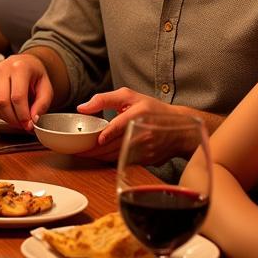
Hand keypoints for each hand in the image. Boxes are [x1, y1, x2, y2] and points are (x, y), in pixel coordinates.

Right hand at [0, 53, 53, 131]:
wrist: (25, 63)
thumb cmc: (35, 74)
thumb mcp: (46, 87)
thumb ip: (42, 104)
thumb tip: (33, 120)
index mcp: (19, 67)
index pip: (17, 96)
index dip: (23, 115)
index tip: (29, 124)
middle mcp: (2, 69)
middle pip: (3, 102)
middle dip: (14, 119)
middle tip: (24, 126)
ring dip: (7, 119)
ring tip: (19, 120)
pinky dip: (0, 115)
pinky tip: (10, 114)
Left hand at [77, 89, 198, 162]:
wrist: (180, 128)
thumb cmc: (152, 109)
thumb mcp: (129, 96)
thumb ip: (104, 99)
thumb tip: (82, 107)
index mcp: (138, 115)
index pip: (121, 126)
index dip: (108, 134)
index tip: (97, 140)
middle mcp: (142, 134)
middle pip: (115, 145)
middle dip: (94, 150)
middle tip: (77, 150)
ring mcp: (145, 149)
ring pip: (117, 156)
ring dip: (99, 157)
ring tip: (83, 154)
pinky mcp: (145, 159)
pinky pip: (123, 161)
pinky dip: (109, 160)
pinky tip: (98, 157)